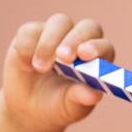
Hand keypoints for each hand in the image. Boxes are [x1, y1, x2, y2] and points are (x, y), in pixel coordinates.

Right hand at [1, 13, 115, 131]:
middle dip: (74, 40)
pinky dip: (27, 47)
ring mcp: (57, 34)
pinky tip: (27, 66)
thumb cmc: (58, 107)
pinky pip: (31, 31)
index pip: (104, 46)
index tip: (84, 55)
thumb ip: (80, 99)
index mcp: (97, 60)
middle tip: (63, 57)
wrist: (28, 109)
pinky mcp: (32, 34)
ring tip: (40, 68)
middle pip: (86, 27)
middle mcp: (80, 41)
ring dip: (49, 44)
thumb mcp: (69, 108)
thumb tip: (94, 95)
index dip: (97, 47)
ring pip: (59, 23)